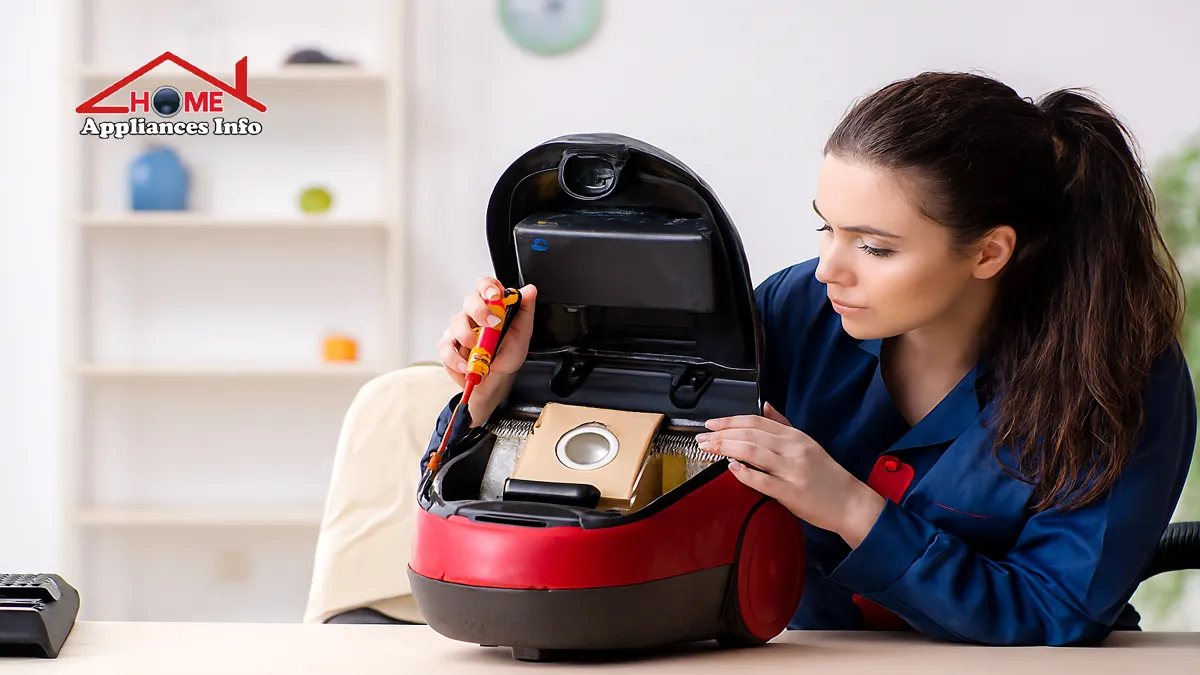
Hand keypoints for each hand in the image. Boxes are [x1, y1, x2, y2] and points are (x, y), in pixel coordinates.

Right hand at [436, 276, 537, 425]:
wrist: (497, 379)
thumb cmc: (508, 354)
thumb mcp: (523, 332)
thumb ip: (525, 309)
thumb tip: (530, 290)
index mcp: (492, 306)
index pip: (485, 286)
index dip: (487, 286)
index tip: (495, 295)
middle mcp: (474, 315)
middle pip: (469, 301)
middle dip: (479, 311)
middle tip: (491, 325)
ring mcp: (460, 329)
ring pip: (455, 323)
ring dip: (467, 337)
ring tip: (480, 353)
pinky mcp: (449, 346)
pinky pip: (445, 347)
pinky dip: (455, 358)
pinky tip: (467, 365)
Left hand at [696, 403, 885, 547]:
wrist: (850, 504)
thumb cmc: (827, 476)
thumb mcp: (807, 444)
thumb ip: (784, 425)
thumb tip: (765, 406)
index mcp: (795, 436)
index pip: (756, 421)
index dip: (729, 421)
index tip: (710, 424)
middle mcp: (793, 449)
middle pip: (749, 433)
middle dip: (720, 434)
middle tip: (701, 438)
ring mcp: (792, 469)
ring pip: (751, 451)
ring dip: (725, 448)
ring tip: (708, 450)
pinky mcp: (791, 491)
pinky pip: (761, 479)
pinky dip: (742, 472)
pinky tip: (730, 468)